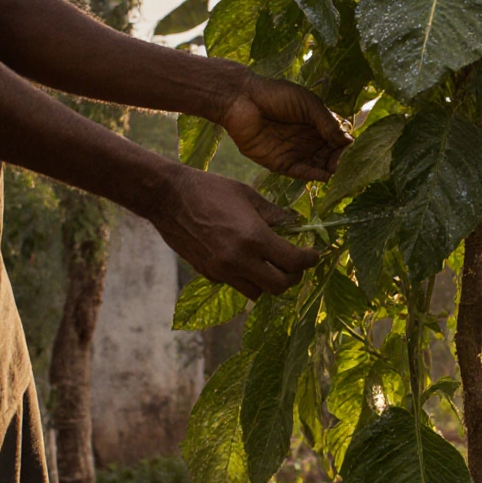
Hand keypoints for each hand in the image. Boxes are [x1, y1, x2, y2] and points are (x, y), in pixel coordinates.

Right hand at [152, 167, 317, 299]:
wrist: (167, 198)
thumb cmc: (210, 190)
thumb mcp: (248, 195)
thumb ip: (275, 215)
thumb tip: (296, 226)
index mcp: (254, 238)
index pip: (293, 262)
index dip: (309, 260)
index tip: (314, 254)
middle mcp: (239, 260)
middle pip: (280, 287)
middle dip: (293, 277)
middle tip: (295, 264)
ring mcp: (222, 271)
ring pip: (258, 293)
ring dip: (269, 282)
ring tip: (270, 265)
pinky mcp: (208, 274)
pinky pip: (236, 285)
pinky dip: (247, 279)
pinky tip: (246, 262)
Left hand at [221, 73, 351, 181]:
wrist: (242, 101)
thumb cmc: (276, 96)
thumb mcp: (308, 104)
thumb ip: (327, 122)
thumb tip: (349, 140)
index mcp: (316, 124)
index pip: (337, 139)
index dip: (345, 144)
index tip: (352, 147)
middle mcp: (308, 140)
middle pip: (331, 155)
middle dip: (340, 160)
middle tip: (347, 162)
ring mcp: (296, 153)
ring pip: (319, 166)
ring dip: (330, 169)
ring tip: (338, 168)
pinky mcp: (282, 164)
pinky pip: (302, 173)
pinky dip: (314, 175)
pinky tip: (325, 174)